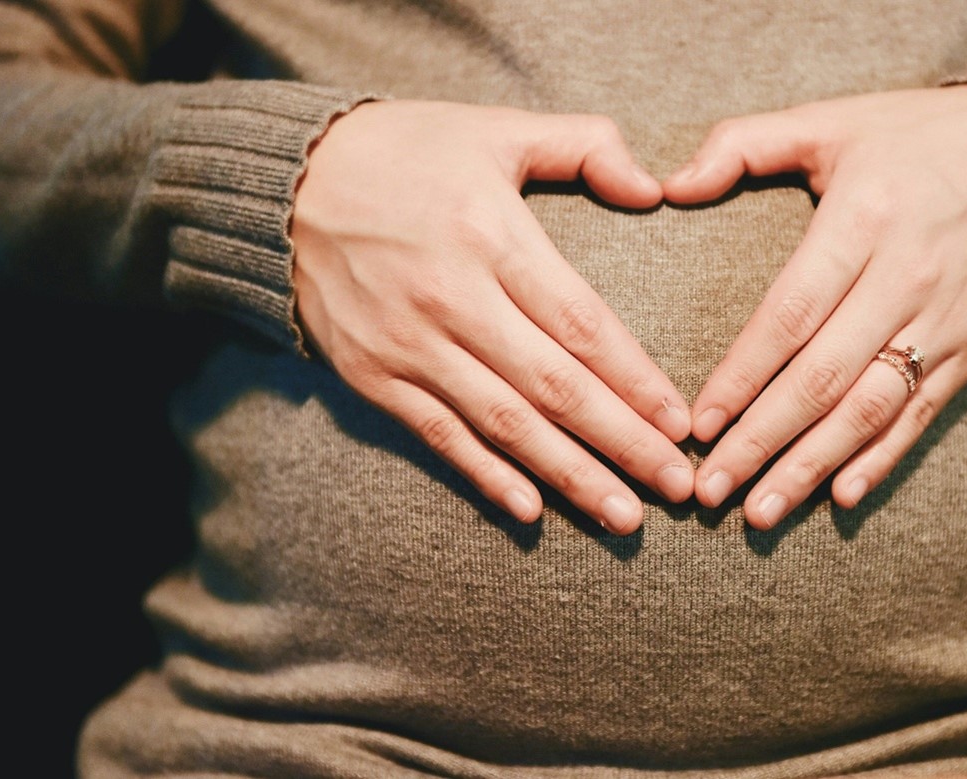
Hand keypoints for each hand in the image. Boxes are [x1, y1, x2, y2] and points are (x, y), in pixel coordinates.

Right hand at [291, 100, 693, 534]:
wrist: (285, 181)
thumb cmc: (406, 151)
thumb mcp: (496, 129)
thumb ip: (584, 146)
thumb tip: (653, 188)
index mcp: (491, 235)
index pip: (581, 324)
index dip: (636, 380)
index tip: (681, 424)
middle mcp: (451, 298)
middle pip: (554, 387)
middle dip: (624, 443)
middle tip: (679, 488)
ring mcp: (408, 344)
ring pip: (504, 424)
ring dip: (570, 475)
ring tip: (626, 516)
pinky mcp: (372, 375)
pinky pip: (439, 436)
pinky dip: (486, 476)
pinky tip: (532, 512)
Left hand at [663, 86, 966, 528]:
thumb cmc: (916, 138)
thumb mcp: (830, 120)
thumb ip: (743, 145)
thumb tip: (670, 186)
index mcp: (863, 220)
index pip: (790, 314)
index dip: (741, 376)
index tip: (697, 424)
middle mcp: (906, 278)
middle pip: (823, 378)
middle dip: (761, 441)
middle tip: (710, 491)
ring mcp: (944, 320)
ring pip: (870, 409)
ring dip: (812, 467)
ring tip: (760, 512)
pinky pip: (922, 414)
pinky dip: (882, 460)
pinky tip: (841, 497)